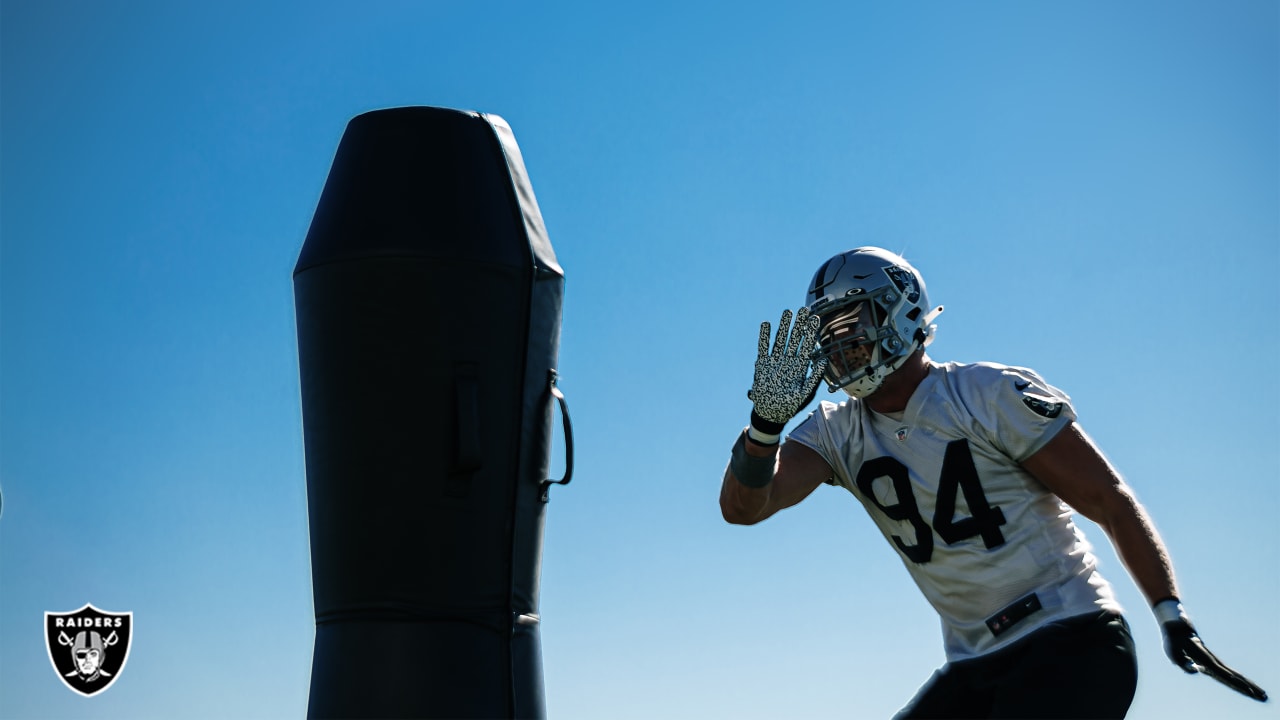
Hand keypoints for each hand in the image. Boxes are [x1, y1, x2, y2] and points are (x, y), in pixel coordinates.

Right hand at [747, 308, 827, 437]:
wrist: (771, 413)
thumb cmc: (790, 406)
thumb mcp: (805, 393)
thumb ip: (814, 378)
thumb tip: (823, 361)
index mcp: (799, 367)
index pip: (807, 346)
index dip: (810, 332)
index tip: (815, 319)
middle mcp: (788, 361)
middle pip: (794, 339)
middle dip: (799, 324)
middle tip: (804, 309)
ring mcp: (775, 361)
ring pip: (780, 339)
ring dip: (783, 326)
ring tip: (787, 312)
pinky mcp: (762, 364)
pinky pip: (763, 347)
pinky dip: (764, 337)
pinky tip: (766, 324)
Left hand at [1163, 619, 1267, 701]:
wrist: (1177, 628)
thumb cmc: (1174, 642)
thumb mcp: (1173, 653)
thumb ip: (1183, 664)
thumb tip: (1196, 670)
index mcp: (1206, 660)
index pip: (1224, 674)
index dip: (1235, 682)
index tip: (1247, 689)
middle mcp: (1213, 661)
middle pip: (1235, 676)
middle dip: (1249, 687)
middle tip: (1263, 696)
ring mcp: (1214, 662)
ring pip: (1234, 675)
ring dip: (1248, 685)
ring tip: (1262, 695)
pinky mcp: (1212, 663)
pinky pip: (1229, 674)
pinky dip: (1239, 681)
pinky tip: (1246, 688)